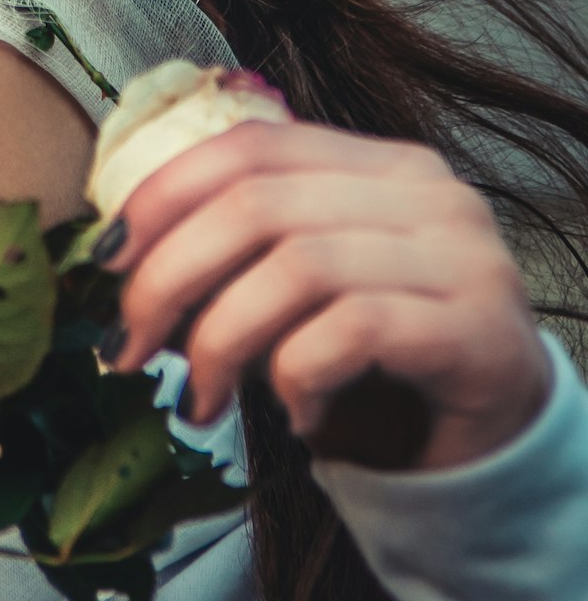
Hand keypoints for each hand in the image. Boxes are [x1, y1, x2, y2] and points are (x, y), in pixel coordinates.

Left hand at [100, 120, 552, 470]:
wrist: (497, 454)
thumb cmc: (378, 373)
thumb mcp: (296, 303)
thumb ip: (232, 265)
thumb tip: (114, 264)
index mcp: (378, 163)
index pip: (248, 146)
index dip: (162, 196)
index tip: (103, 264)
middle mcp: (428, 192)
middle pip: (258, 203)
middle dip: (169, 276)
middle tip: (125, 348)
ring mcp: (463, 256)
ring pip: (299, 266)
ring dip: (222, 339)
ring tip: (199, 400)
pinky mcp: (479, 330)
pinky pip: (353, 330)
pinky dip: (299, 376)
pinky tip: (297, 417)